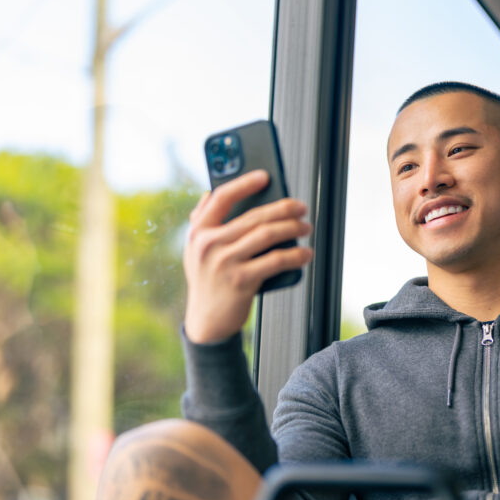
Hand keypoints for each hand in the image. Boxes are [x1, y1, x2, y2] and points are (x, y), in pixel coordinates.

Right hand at [183, 169, 312, 343]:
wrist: (206, 322)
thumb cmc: (207, 282)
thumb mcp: (194, 251)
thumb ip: (200, 222)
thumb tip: (211, 193)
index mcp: (198, 232)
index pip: (221, 197)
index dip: (244, 183)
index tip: (265, 176)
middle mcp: (209, 245)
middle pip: (253, 216)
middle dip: (283, 208)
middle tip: (301, 207)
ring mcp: (225, 263)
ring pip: (267, 235)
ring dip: (292, 229)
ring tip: (305, 228)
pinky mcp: (241, 281)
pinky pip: (275, 261)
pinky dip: (295, 255)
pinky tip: (306, 253)